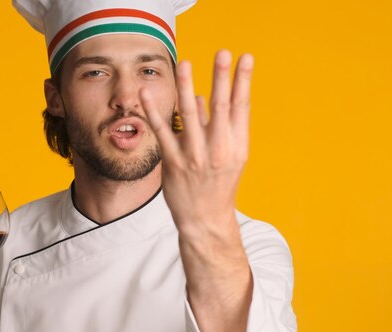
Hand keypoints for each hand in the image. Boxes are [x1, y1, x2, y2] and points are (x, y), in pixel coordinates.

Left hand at [141, 50, 252, 244]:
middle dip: (221, 78)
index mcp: (237, 145)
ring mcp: (195, 156)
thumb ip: (219, 126)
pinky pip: (163, 132)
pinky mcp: (174, 163)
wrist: (205, 219)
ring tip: (185, 64)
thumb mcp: (230, 156)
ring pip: (190, 115)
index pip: (242, 106)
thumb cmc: (218, 183)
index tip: (246, 57)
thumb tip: (205, 96)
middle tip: (222, 52)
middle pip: (221, 107)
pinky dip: (154, 112)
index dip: (244, 80)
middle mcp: (219, 149)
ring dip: (187, 88)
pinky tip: (146, 94)